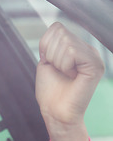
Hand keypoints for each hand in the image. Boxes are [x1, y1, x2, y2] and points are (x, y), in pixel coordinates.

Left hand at [36, 22, 104, 140]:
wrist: (55, 112)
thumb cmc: (50, 92)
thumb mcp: (46, 62)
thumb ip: (51, 44)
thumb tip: (55, 28)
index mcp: (77, 48)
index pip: (56, 27)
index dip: (46, 45)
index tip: (50, 63)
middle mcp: (88, 50)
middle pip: (60, 33)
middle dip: (50, 54)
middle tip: (59, 71)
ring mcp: (94, 57)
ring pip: (65, 42)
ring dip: (57, 61)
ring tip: (65, 74)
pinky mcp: (95, 66)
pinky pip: (72, 52)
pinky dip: (64, 65)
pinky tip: (71, 76)